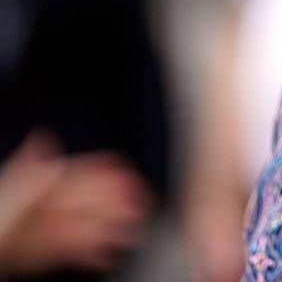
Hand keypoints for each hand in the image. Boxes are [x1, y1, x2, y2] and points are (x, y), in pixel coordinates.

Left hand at [0, 131, 151, 274]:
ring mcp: (11, 243)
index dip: (92, 172)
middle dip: (105, 202)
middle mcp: (9, 217)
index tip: (123, 170)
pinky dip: (81, 253)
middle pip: (64, 204)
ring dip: (101, 231)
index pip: (55, 178)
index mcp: (9, 196)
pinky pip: (52, 256)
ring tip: (131, 229)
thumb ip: (18, 185)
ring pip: (64, 232)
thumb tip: (46, 148)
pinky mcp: (16, 263)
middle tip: (139, 201)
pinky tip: (103, 253)